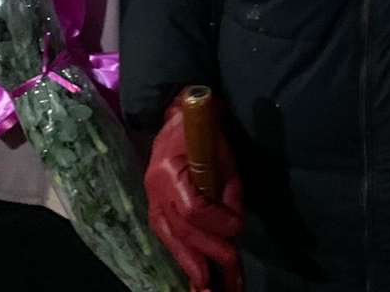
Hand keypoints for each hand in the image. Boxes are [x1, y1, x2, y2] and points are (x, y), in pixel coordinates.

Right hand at [145, 92, 242, 291]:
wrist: (176, 115)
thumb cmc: (203, 128)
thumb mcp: (223, 152)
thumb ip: (228, 187)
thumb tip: (234, 220)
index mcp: (169, 170)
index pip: (193, 210)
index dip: (218, 223)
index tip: (238, 227)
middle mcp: (154, 188)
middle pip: (181, 230)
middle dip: (208, 254)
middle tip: (231, 273)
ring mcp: (150, 197)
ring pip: (169, 238)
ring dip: (190, 264)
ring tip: (206, 287)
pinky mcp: (154, 204)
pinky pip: (166, 234)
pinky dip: (180, 253)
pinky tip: (193, 270)